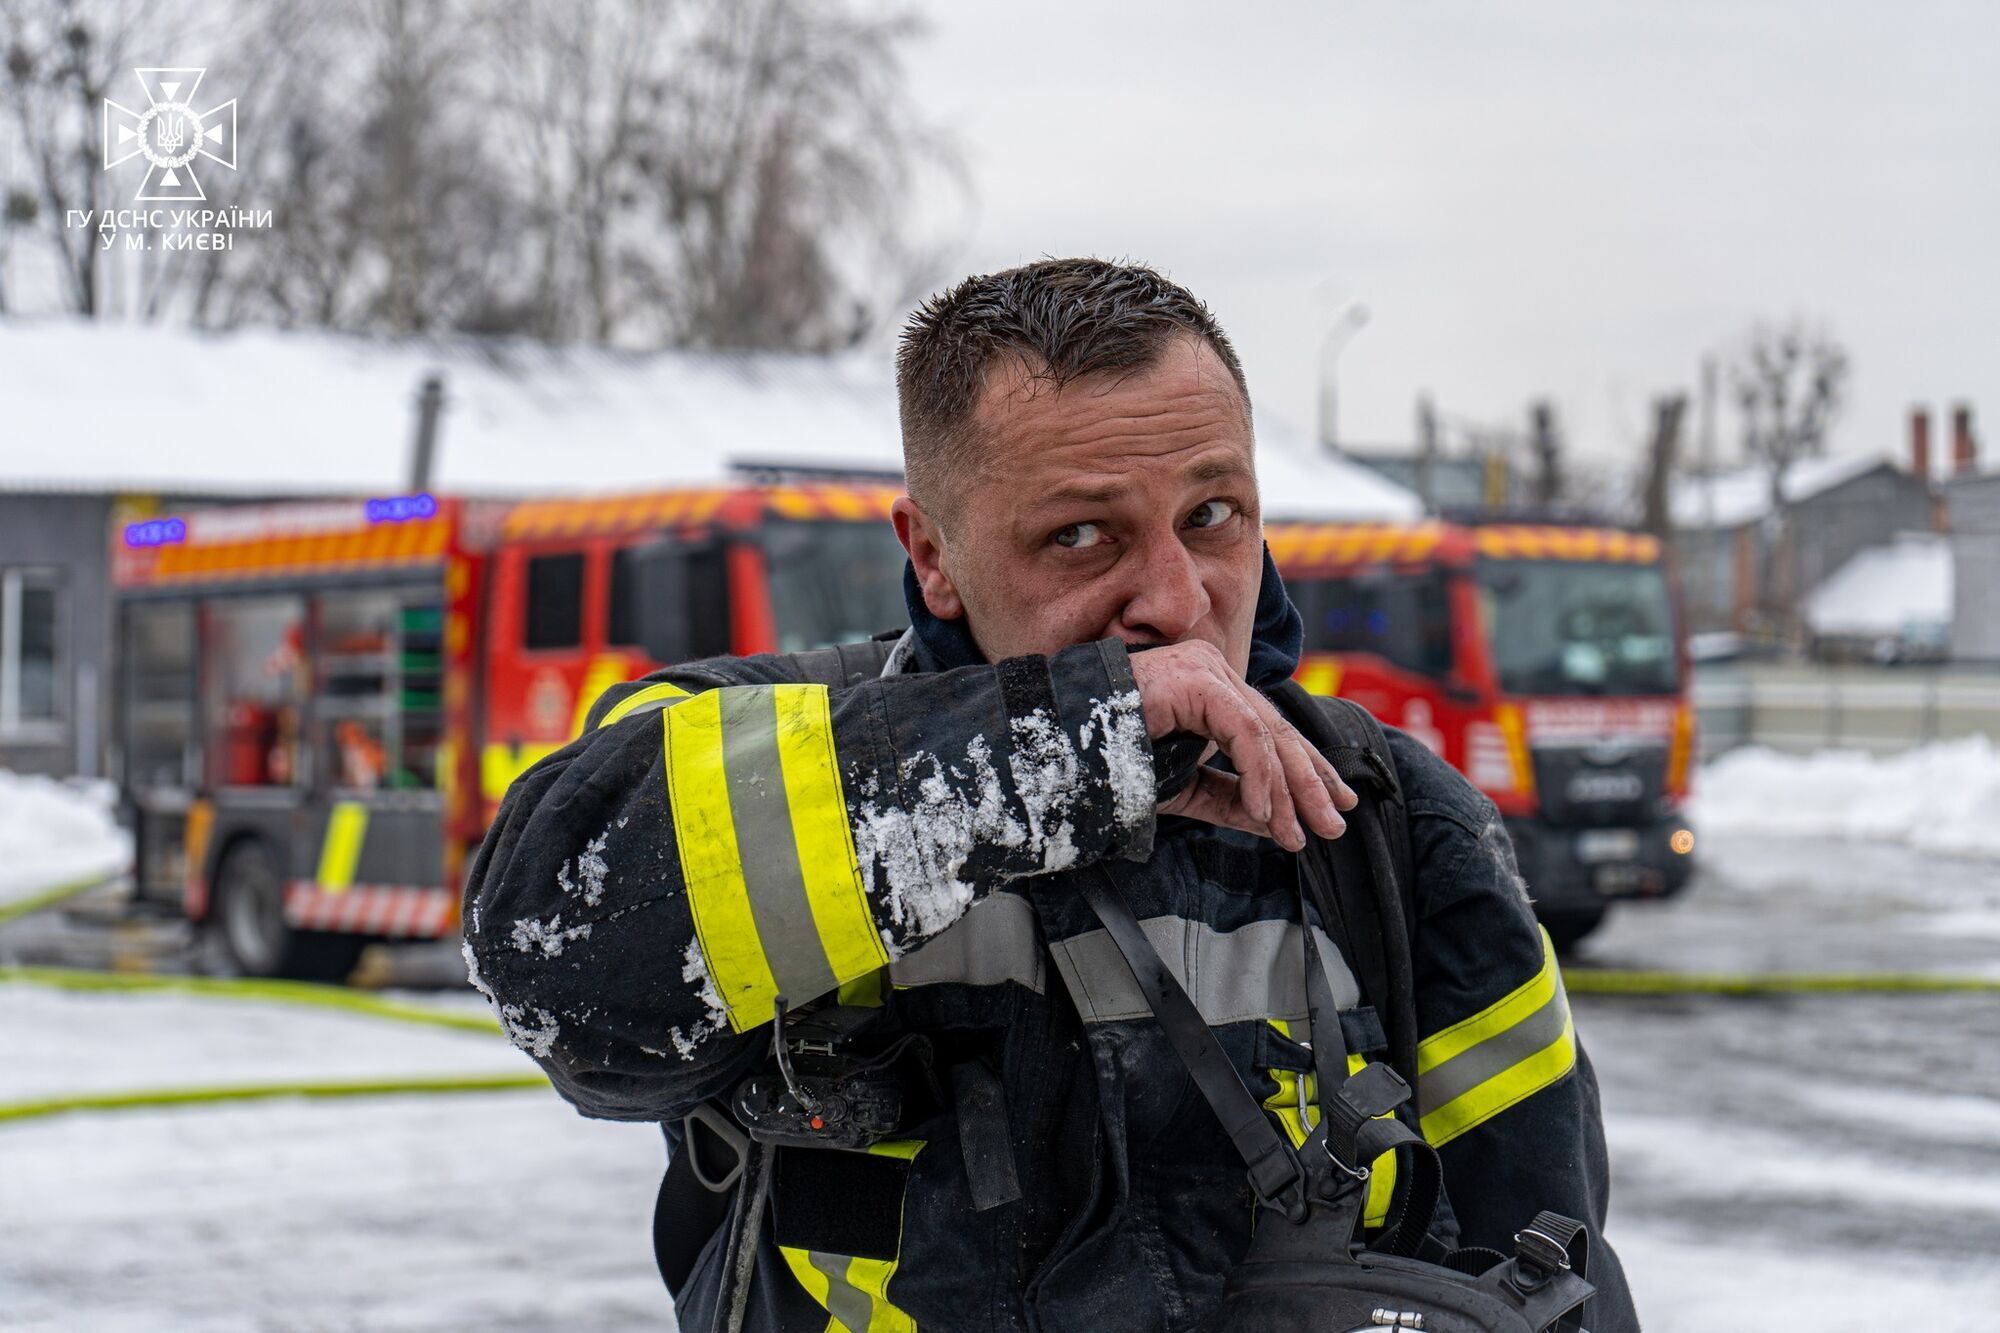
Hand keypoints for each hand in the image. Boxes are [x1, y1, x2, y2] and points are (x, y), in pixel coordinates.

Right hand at [1126, 640, 1358, 850]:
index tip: (1332, 804)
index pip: (1271, 730)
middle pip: (1278, 731)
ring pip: (1268, 734)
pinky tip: (1263, 813)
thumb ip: (1228, 799)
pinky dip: (1259, 777)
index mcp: (1210, 691)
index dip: (1306, 768)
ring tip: (1297, 834)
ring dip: (1288, 790)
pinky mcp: (1198, 681)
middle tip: (1333, 824)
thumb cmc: (1111, 760)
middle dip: (1310, 782)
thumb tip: (1276, 822)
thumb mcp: (1182, 788)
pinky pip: (1245, 735)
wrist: (1059, 747)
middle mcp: (1214, 673)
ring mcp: (1206, 671)